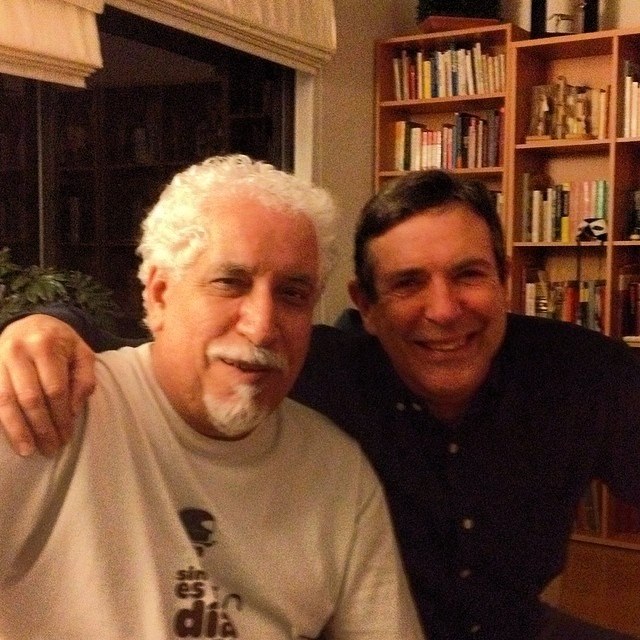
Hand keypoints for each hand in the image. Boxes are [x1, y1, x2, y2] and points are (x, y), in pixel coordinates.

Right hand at [0, 314, 95, 455]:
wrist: (30, 322)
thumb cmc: (61, 343)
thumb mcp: (82, 353)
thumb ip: (84, 379)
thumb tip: (74, 411)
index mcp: (46, 346)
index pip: (54, 389)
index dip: (61, 416)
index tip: (67, 436)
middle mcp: (18, 352)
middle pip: (30, 398)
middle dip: (41, 427)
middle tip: (51, 448)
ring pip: (5, 402)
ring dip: (17, 430)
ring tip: (28, 451)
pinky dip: (1, 420)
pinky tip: (10, 436)